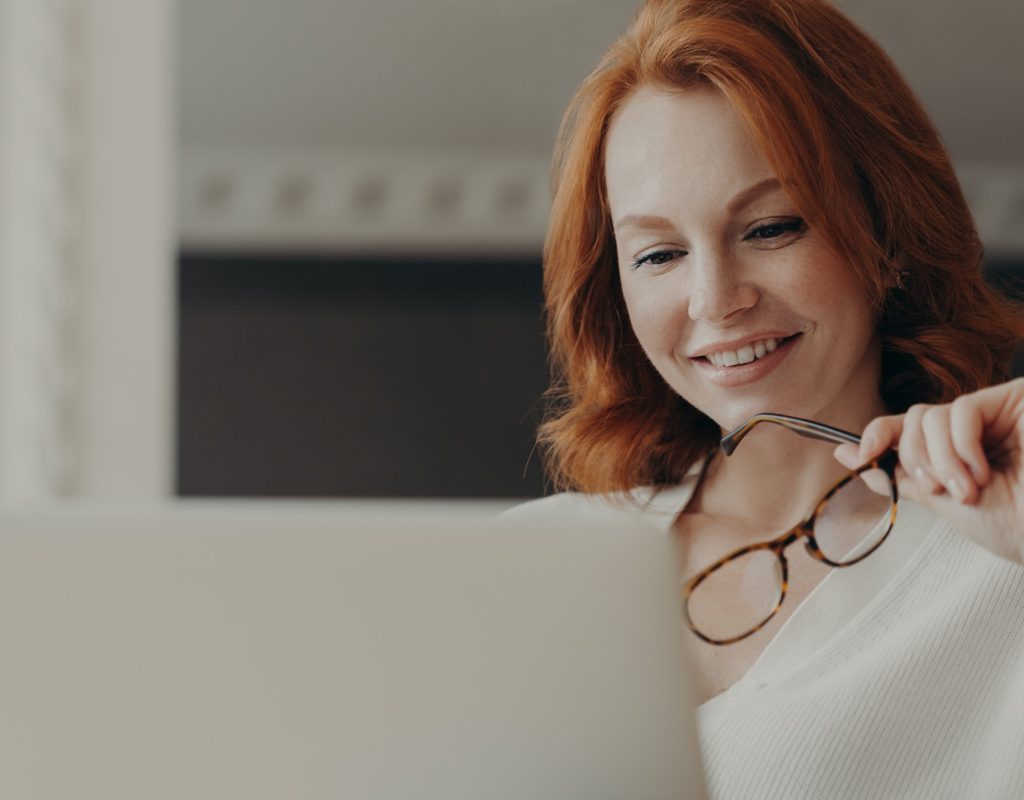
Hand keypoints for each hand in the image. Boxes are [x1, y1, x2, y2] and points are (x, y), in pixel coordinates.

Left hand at [834, 378, 1023, 565]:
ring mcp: (994, 413)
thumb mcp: (944, 503)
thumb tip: (848, 456)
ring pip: (929, 415)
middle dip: (914, 459)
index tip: (857, 454)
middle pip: (911, 420)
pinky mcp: (1013, 400)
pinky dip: (960, 445)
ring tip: (969, 489)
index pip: (905, 427)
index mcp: (954, 451)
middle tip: (941, 490)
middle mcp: (973, 429)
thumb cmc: (1016, 526)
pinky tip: (980, 469)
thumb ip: (899, 477)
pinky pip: (961, 410)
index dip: (876, 435)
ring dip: (940, 459)